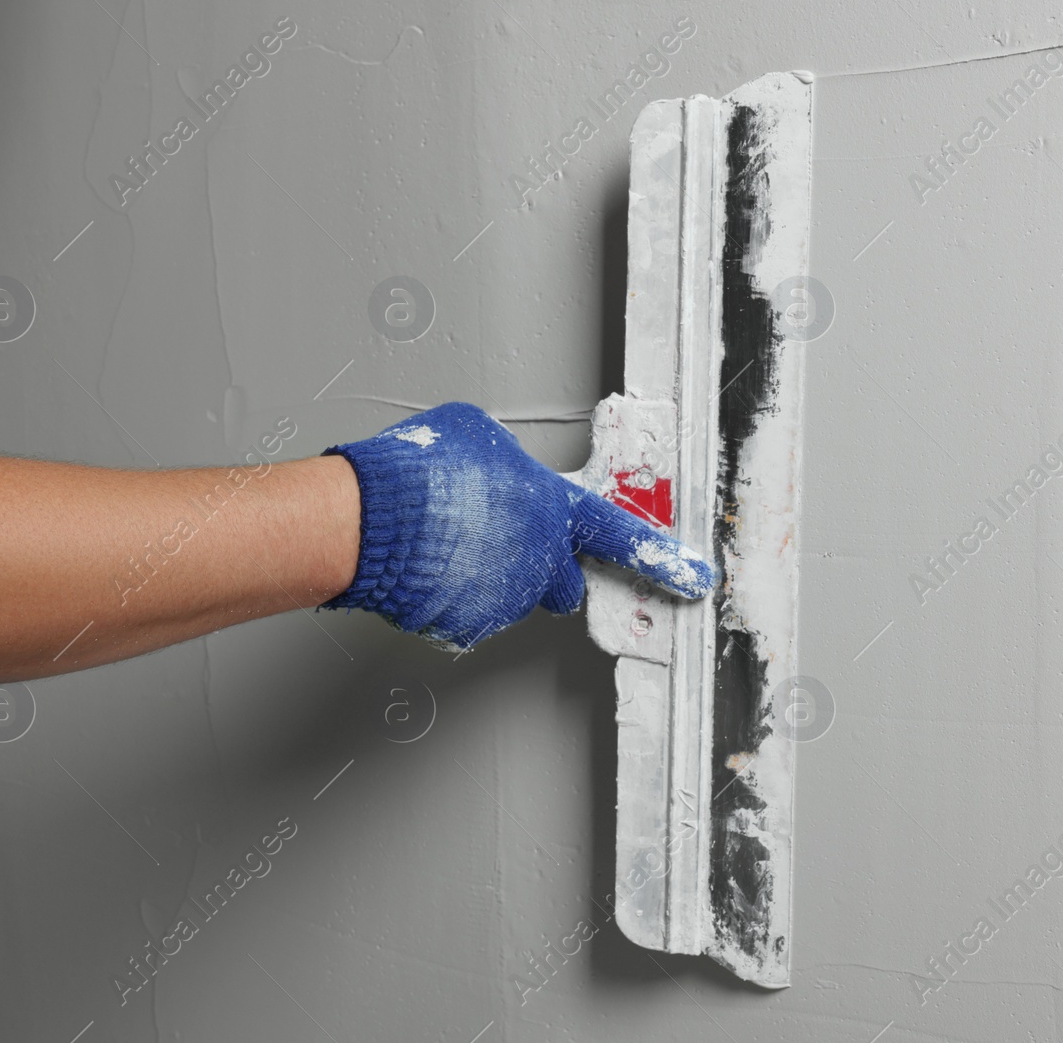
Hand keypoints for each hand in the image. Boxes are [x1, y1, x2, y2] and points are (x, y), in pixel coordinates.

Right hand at [321, 402, 714, 649]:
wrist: (368, 518)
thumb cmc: (418, 470)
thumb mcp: (475, 436)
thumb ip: (506, 464)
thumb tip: (500, 473)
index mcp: (550, 508)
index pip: (619, 535)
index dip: (660, 556)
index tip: (693, 576)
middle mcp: (539, 560)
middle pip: (560, 581)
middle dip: (541, 570)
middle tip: (501, 545)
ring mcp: (505, 600)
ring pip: (508, 597)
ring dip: (486, 578)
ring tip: (442, 546)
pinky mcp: (467, 627)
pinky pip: (468, 615)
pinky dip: (451, 599)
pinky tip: (425, 570)